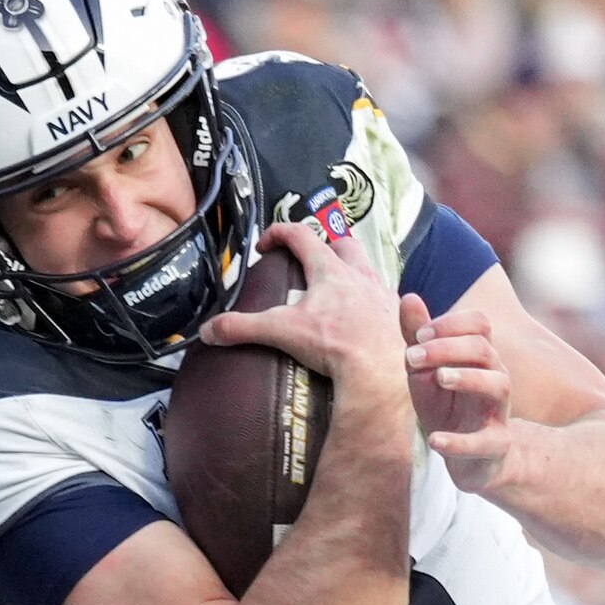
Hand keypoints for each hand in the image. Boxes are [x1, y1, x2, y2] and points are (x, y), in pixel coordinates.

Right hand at [201, 216, 404, 394]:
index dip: (278, 233)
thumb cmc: (334, 344)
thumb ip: (242, 328)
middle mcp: (358, 273)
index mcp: (328, 269)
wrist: (380, 371)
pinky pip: (383, 297)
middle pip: (341, 243)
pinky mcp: (396, 314)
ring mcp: (380, 292)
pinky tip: (360, 317)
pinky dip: (369, 301)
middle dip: (323, 247)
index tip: (264, 246)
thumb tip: (209, 331)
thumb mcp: (281, 332)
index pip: (300, 234)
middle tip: (307, 265)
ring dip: (350, 271)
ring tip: (335, 291)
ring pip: (366, 267)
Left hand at [401, 294, 519, 497]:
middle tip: (413, 357)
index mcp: (480, 358)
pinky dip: (459, 442)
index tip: (419, 336)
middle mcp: (495, 379)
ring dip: (467, 378)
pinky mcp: (495, 446)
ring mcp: (498, 413)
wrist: (467, 459)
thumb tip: (409, 296)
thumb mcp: (425, 373)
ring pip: (498, 385)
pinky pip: (485, 442)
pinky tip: (434, 440)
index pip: (480, 324)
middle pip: (484, 349)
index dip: (451, 323)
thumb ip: (418, 340)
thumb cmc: (447, 409)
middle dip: (448, 347)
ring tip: (439, 378)